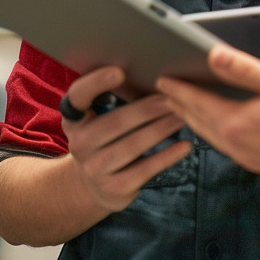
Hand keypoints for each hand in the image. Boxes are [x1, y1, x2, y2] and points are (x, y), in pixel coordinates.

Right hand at [61, 65, 190, 212]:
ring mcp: (95, 168)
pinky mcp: (114, 188)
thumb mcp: (94, 121)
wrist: (91, 186)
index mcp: (73, 119)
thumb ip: (110, 100)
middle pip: (116, 122)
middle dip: (149, 108)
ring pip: (134, 144)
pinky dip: (168, 156)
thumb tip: (150, 78)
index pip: (78, 97)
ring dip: (163, 128)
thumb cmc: (103, 140)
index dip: (96, 83)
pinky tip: (185, 146)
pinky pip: (146, 168)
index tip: (120, 71)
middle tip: (174, 96)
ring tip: (183, 116)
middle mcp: (79, 144)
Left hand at [156, 45, 259, 185]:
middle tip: (164, 93)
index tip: (162, 81)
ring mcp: (245, 155)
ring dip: (192, 120)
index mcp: (236, 122)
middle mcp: (235, 143)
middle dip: (178, 105)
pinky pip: (222, 145)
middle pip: (197, 121)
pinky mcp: (256, 163)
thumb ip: (243, 69)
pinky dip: (210, 132)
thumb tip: (215, 55)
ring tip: (182, 109)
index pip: (197, 102)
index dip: (178, 89)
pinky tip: (214, 128)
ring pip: (208, 136)